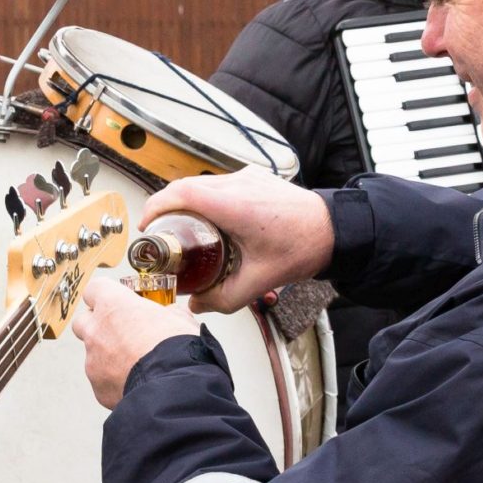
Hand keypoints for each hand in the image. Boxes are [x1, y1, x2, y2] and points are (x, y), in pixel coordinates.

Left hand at [74, 277, 200, 409]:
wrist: (173, 387)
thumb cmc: (176, 347)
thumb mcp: (180, 319)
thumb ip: (169, 313)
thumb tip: (173, 313)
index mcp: (113, 305)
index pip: (95, 288)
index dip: (107, 294)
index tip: (119, 301)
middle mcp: (96, 330)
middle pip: (83, 321)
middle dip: (97, 325)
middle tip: (121, 331)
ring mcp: (93, 360)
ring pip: (93, 353)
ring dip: (108, 355)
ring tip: (136, 364)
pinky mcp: (98, 387)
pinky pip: (102, 380)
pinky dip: (114, 380)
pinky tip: (136, 383)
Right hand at [138, 169, 334, 313]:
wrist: (335, 230)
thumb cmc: (303, 246)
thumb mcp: (258, 281)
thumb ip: (223, 298)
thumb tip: (198, 304)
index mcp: (233, 204)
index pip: (179, 194)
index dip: (156, 207)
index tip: (147, 225)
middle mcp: (237, 184)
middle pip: (186, 188)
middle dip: (167, 209)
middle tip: (162, 233)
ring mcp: (247, 177)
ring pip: (203, 183)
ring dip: (188, 202)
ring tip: (184, 229)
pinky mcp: (255, 177)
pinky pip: (220, 183)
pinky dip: (208, 198)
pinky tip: (213, 221)